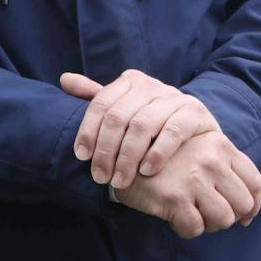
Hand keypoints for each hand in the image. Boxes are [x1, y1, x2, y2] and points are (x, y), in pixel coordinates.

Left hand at [60, 69, 219, 189]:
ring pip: (143, 125)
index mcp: (131, 81)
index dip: (88, 130)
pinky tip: (147, 171)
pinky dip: (157, 153)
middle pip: (119, 116)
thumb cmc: (151, 127)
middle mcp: (153, 85)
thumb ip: (97, 98)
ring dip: (128, 157)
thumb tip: (64, 79)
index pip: (101, 103)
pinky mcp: (195, 112)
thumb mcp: (124, 111)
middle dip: (106, 150)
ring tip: (120, 181)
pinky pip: (172, 131)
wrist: (195, 136)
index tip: (82, 157)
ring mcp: (176, 97)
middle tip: (100, 177)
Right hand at [113, 131, 260, 237]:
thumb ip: (224, 169)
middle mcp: (212, 160)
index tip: (245, 216)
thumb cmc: (166, 158)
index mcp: (222, 146)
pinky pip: (195, 229)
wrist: (124, 156)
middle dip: (230, 216)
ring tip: (193, 215)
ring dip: (209, 225)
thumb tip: (249, 212)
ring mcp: (194, 179)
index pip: (255, 182)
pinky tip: (175, 218)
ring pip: (223, 219)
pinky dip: (186, 229)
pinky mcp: (175, 198)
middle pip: (242, 204)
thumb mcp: (200, 150)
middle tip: (211, 216)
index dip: (253, 205)